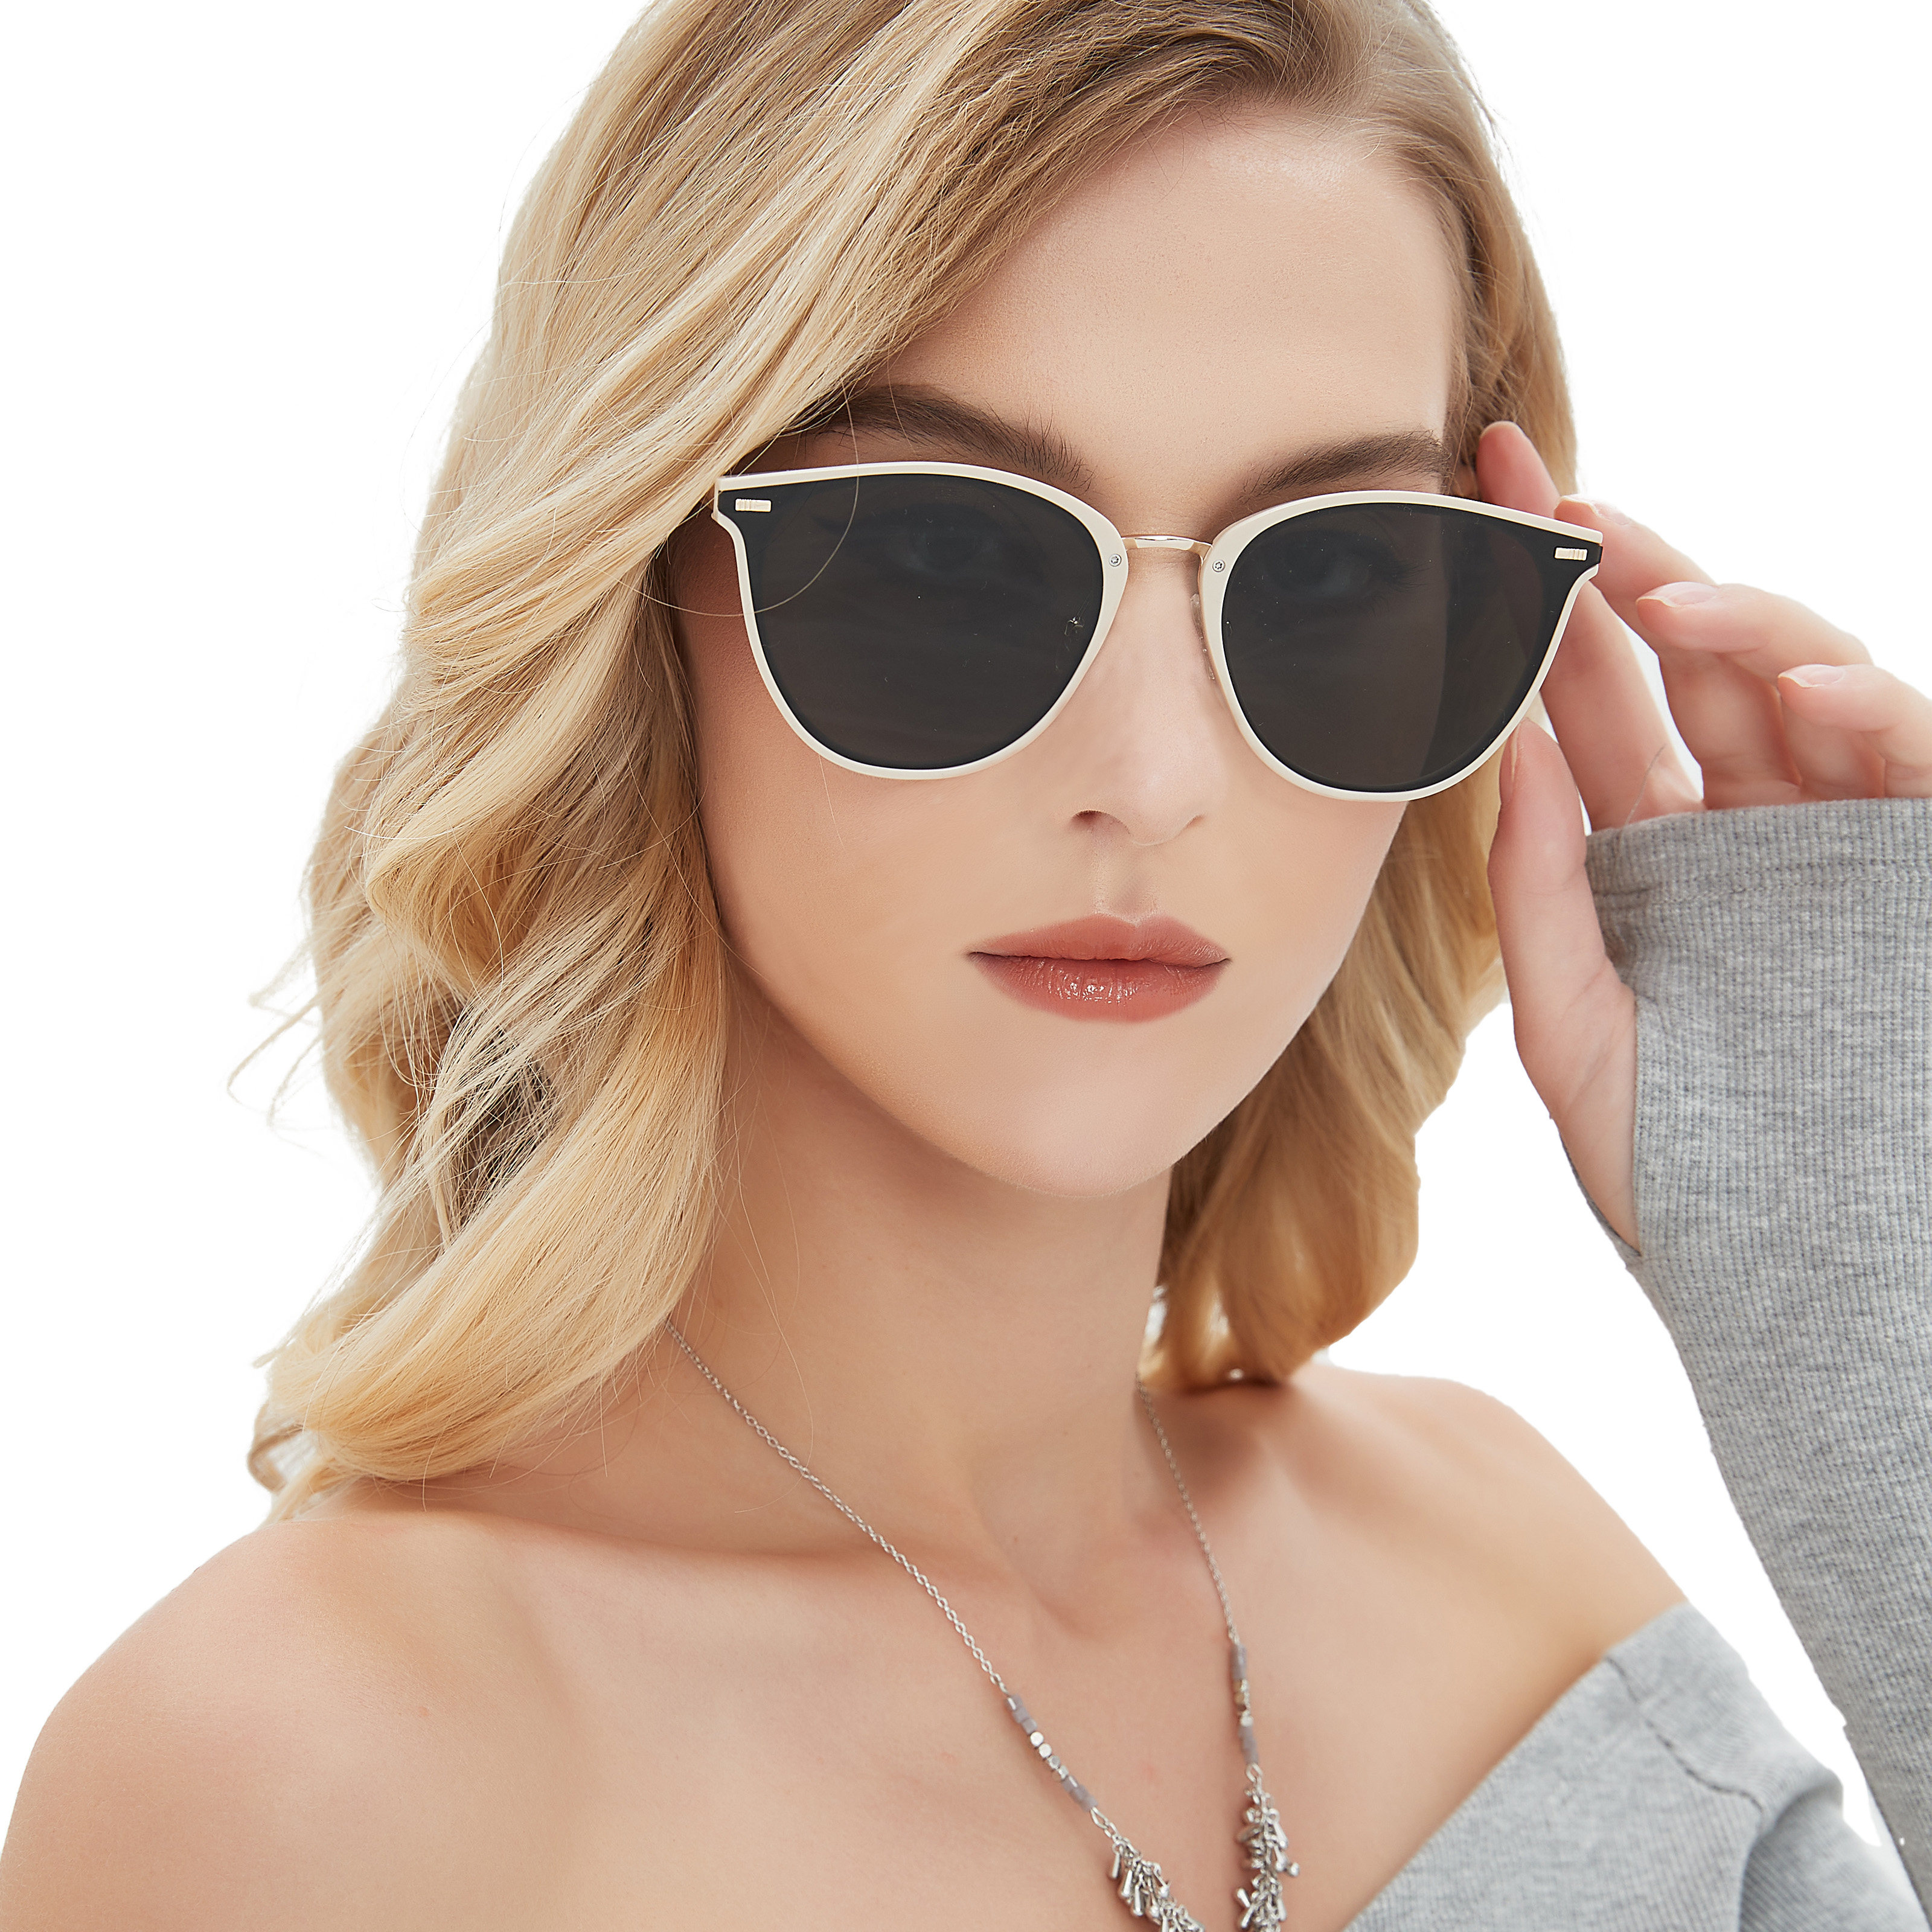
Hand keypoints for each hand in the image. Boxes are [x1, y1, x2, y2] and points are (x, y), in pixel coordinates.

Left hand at [1478, 422, 1931, 1246]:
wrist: (1804, 1277)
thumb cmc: (1682, 1172)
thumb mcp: (1578, 1029)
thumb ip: (1541, 887)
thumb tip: (1499, 744)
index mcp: (1654, 853)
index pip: (1589, 705)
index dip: (1537, 610)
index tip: (1475, 513)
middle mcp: (1748, 824)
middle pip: (1687, 662)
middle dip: (1621, 563)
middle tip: (1542, 488)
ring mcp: (1843, 833)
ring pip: (1799, 677)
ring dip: (1733, 617)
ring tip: (1648, 590)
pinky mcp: (1922, 861)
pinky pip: (1911, 753)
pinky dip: (1863, 705)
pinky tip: (1796, 687)